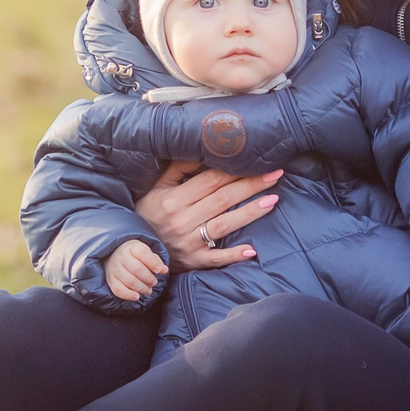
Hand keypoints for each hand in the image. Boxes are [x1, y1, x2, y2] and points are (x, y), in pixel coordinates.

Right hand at [104, 239, 166, 302]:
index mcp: (132, 247)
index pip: (142, 252)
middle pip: (137, 269)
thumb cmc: (135, 256)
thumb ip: (156, 261)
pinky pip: (118, 290)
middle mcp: (121, 256)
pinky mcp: (110, 280)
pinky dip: (128, 295)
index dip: (152, 262)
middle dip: (149, 278)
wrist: (114, 255)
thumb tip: (164, 270)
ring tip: (148, 289)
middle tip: (154, 282)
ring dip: (142, 288)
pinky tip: (137, 296)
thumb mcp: (146, 253)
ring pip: (129, 281)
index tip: (159, 270)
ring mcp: (114, 268)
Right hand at [136, 160, 279, 269]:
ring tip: (273, 201)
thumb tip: (201, 149)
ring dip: (250, 213)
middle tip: (275, 175)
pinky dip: (234, 255)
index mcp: (174, 199)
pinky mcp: (194, 261)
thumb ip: (179, 169)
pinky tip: (253, 250)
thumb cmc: (149, 213)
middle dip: (251, 186)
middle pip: (223, 199)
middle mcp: (182, 220)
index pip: (210, 181)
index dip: (235, 170)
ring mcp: (189, 242)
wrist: (134, 249)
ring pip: (224, 225)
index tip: (256, 161)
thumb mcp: (158, 188)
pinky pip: (217, 259)